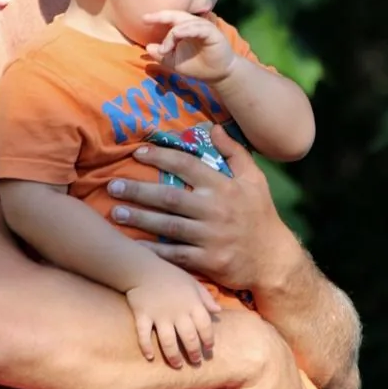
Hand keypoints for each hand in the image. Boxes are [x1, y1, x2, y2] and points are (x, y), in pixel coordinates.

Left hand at [108, 123, 296, 292]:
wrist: (274, 260)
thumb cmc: (260, 215)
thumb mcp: (255, 179)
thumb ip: (235, 152)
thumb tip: (214, 127)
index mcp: (224, 186)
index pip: (188, 165)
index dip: (162, 156)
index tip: (138, 151)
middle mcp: (216, 210)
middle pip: (170, 197)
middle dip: (139, 190)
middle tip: (112, 185)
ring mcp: (211, 237)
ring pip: (168, 226)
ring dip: (139, 219)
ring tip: (114, 213)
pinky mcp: (208, 261)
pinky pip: (175, 256)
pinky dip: (153, 252)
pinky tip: (133, 246)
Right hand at [126, 267, 221, 368]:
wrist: (143, 267)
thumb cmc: (170, 275)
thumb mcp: (192, 282)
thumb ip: (206, 297)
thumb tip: (218, 311)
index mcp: (192, 303)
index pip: (205, 326)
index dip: (208, 339)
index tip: (209, 348)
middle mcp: (178, 311)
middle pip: (189, 338)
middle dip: (194, 353)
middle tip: (196, 362)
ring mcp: (159, 315)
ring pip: (168, 341)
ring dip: (174, 356)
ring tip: (178, 365)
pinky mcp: (143, 316)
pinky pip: (144, 335)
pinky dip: (146, 347)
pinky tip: (150, 357)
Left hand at [144, 10, 235, 83]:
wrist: (217, 75)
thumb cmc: (197, 66)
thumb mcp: (174, 62)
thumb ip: (161, 55)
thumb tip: (147, 47)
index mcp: (184, 28)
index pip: (169, 19)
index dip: (157, 17)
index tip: (143, 19)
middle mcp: (193, 24)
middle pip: (175, 15)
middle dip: (161, 16)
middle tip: (146, 19)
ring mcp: (203, 27)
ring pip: (185, 22)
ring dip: (172, 34)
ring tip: (165, 49)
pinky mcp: (212, 33)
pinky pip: (198, 28)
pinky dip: (186, 31)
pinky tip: (177, 36)